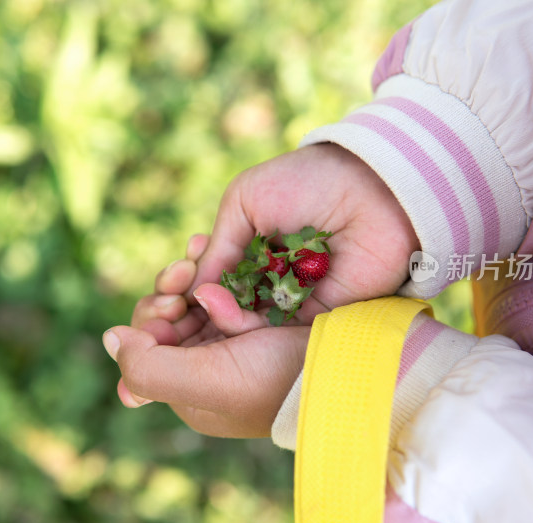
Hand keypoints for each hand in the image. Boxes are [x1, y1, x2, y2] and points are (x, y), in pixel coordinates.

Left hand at [105, 234, 309, 437]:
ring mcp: (234, 340)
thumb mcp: (202, 382)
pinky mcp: (258, 313)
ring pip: (192, 298)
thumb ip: (146, 367)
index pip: (145, 351)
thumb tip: (110, 337)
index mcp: (190, 391)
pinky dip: (214, 267)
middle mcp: (207, 367)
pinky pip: (222, 286)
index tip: (169, 303)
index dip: (148, 321)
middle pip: (167, 322)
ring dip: (190, 272)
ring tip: (197, 248)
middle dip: (170, 291)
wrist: (345, 364)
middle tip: (184, 271)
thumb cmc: (273, 379)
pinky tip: (207, 245)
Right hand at [187, 142, 418, 323]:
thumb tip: (194, 288)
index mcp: (252, 248)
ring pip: (241, 323)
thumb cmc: (306, 182)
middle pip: (221, 307)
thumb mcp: (245, 201)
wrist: (370, 188)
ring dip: (213, 319)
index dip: (185, 287)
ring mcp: (289, 299)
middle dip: (192, 312)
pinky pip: (271, 330)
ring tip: (195, 305)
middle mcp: (268, 277)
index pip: (210, 278)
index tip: (162, 292)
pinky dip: (243, 326)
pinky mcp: (312, 316)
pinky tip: (219, 310)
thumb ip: (219, 246)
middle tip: (164, 311)